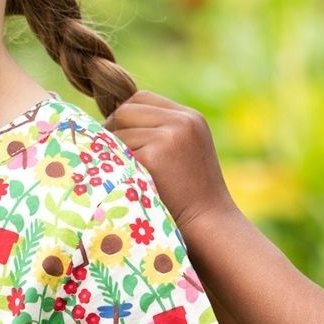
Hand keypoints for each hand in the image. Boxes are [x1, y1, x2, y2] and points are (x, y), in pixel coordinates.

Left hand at [104, 91, 236, 233]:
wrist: (210, 225)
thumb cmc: (193, 195)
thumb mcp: (187, 150)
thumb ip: (161, 130)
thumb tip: (112, 118)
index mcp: (191, 117)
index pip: (142, 98)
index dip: (126, 115)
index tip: (121, 138)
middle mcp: (181, 121)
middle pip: (125, 110)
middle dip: (114, 131)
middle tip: (115, 157)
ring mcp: (168, 138)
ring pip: (117, 132)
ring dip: (114, 152)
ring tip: (129, 175)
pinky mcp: (153, 157)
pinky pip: (116, 153)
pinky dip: (115, 167)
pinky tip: (127, 183)